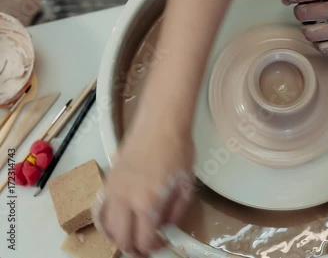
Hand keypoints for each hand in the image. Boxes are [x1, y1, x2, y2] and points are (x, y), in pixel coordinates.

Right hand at [92, 126, 194, 257]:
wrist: (160, 124)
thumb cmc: (177, 150)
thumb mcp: (186, 186)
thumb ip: (176, 212)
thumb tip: (166, 228)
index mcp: (148, 203)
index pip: (144, 240)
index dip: (153, 247)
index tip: (160, 243)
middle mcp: (126, 200)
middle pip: (122, 239)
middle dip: (134, 248)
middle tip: (145, 247)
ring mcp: (113, 189)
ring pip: (107, 227)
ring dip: (118, 236)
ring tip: (132, 236)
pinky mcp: (108, 180)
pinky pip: (100, 209)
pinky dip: (107, 221)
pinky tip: (118, 221)